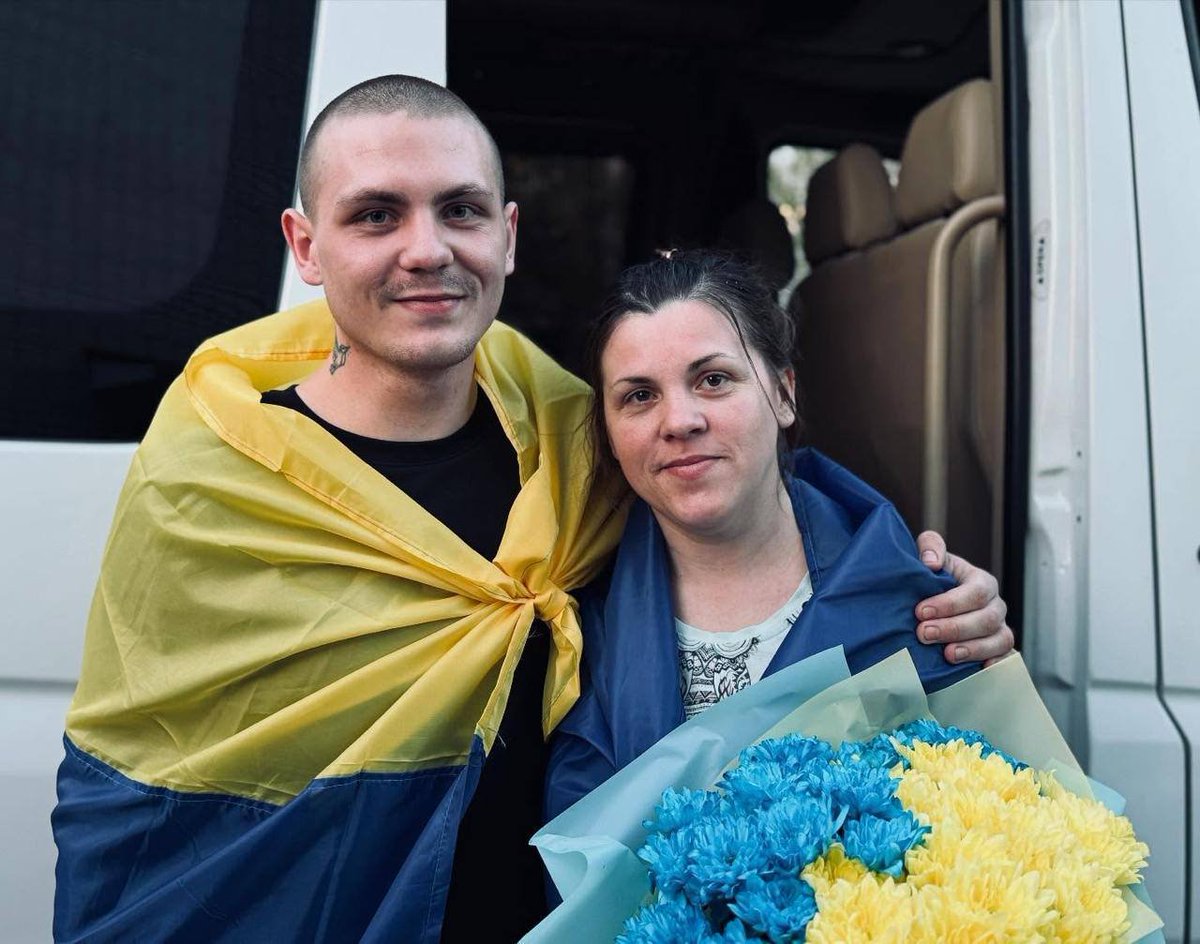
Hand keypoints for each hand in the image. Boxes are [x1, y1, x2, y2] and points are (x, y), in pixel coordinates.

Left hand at [914, 531, 1013, 665]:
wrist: (931, 605)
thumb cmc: (931, 580)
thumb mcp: (930, 557)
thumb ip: (930, 547)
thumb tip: (931, 562)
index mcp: (982, 582)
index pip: (975, 592)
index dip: (949, 603)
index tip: (920, 611)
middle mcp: (995, 607)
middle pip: (987, 619)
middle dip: (954, 628)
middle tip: (923, 633)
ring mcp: (998, 630)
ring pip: (999, 640)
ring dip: (973, 649)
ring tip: (947, 655)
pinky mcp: (997, 652)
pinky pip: (1006, 660)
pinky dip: (995, 665)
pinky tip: (978, 671)